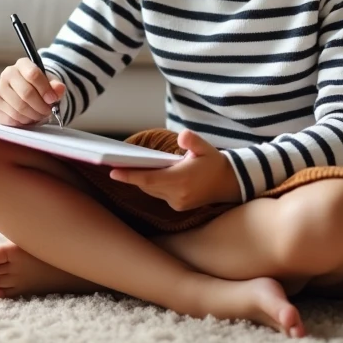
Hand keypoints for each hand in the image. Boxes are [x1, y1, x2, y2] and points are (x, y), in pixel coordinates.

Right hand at [0, 57, 64, 126]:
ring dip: (33, 116)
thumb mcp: (50, 84)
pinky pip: (11, 118)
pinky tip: (27, 118)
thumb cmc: (39, 88)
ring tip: (39, 115)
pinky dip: (23, 121)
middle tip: (47, 112)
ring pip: (19, 108)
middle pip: (26, 93)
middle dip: (40, 106)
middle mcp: (7, 74)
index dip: (45, 90)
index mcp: (22, 64)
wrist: (26, 94)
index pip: (33, 74)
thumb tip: (59, 89)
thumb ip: (56, 86)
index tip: (52, 100)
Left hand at [109, 130, 239, 210]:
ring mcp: (178, 203)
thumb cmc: (213, 162)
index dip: (130, 176)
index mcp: (182, 179)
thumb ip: (193, 141)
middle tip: (114, 163)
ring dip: (141, 180)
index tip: (113, 172)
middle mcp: (178, 195)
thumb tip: (182, 136)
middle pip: (147, 185)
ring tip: (125, 166)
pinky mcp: (179, 206)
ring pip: (151, 191)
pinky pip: (159, 194)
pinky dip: (151, 185)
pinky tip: (145, 174)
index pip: (149, 179)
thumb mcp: (205, 147)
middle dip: (131, 175)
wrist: (229, 183)